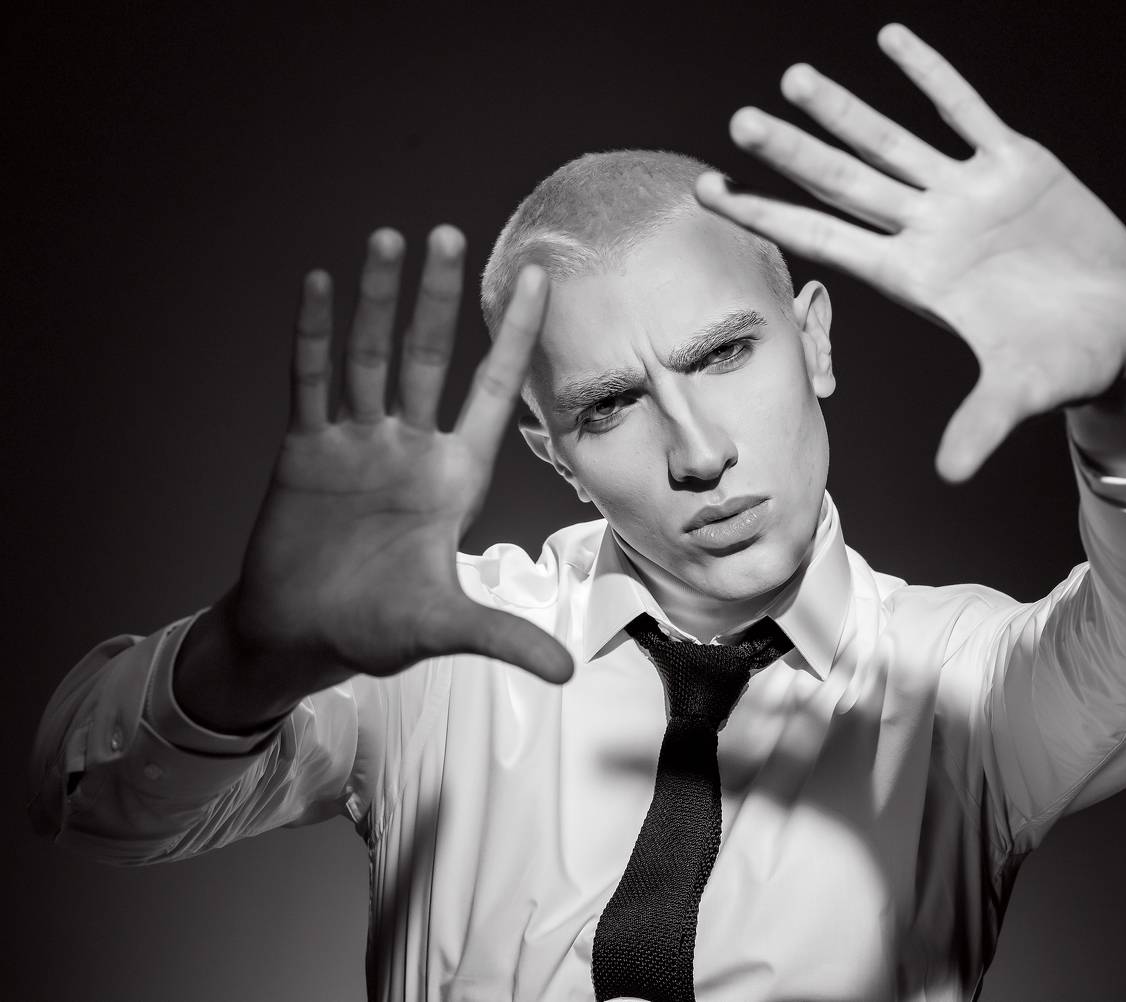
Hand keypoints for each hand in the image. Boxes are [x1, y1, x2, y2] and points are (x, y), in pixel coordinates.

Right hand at [200, 226, 571, 718]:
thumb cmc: (375, 629)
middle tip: (450, 233)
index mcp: (455, 478)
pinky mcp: (305, 450)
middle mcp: (410, 448)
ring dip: (376, 301)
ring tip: (388, 240)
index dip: (513, 336)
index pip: (494, 391)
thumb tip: (568, 673)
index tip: (539, 277)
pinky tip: (322, 283)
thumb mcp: (444, 626)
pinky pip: (310, 382)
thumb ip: (502, 637)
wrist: (300, 638)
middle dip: (438, 299)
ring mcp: (356, 443)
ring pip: (369, 358)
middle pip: (427, 357)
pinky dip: (316, 336)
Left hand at [696, 24, 1125, 482]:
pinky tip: (893, 39)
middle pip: (845, 184)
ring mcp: (969, 194)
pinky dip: (932, 76)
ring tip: (795, 77)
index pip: (825, 240)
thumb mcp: (1023, 390)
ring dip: (846, 109)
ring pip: (893, 141)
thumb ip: (982, 423)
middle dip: (793, 153)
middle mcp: (930, 231)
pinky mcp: (1017, 166)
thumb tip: (951, 475)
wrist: (1125, 330)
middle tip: (740, 121)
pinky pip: (967, 110)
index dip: (769, 215)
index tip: (711, 192)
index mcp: (917, 279)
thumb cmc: (1069, 364)